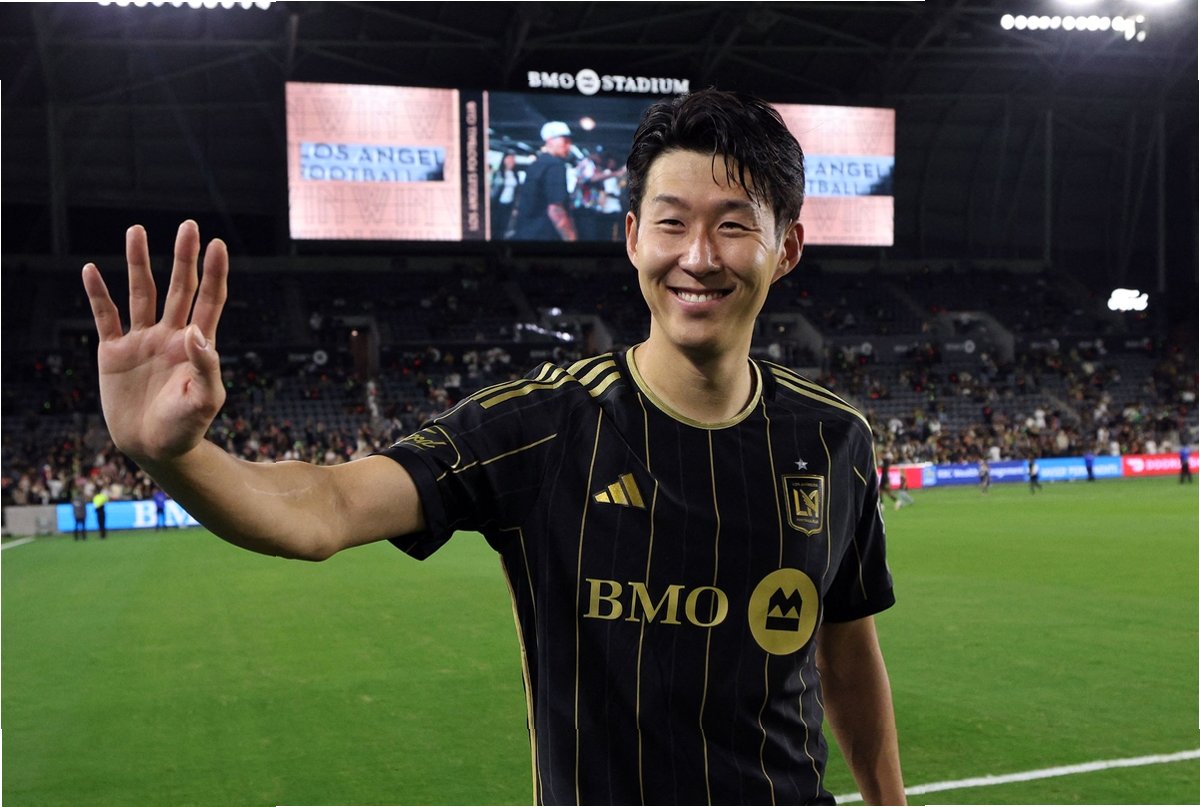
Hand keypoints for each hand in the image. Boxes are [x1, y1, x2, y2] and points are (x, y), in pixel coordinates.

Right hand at [82, 221, 228, 465]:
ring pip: (140, 293)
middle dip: (183, 257)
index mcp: (197, 344)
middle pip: (178, 287)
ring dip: (138, 263)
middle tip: (188, 226)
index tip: (217, 244)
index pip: (209, 300)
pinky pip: (105, 317)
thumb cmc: (187, 427)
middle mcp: (170, 335)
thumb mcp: (206, 401)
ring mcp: (142, 341)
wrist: (155, 448)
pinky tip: (91, 270)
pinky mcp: (114, 352)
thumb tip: (196, 331)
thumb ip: (206, 367)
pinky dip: (97, 294)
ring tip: (136, 231)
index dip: (214, 273)